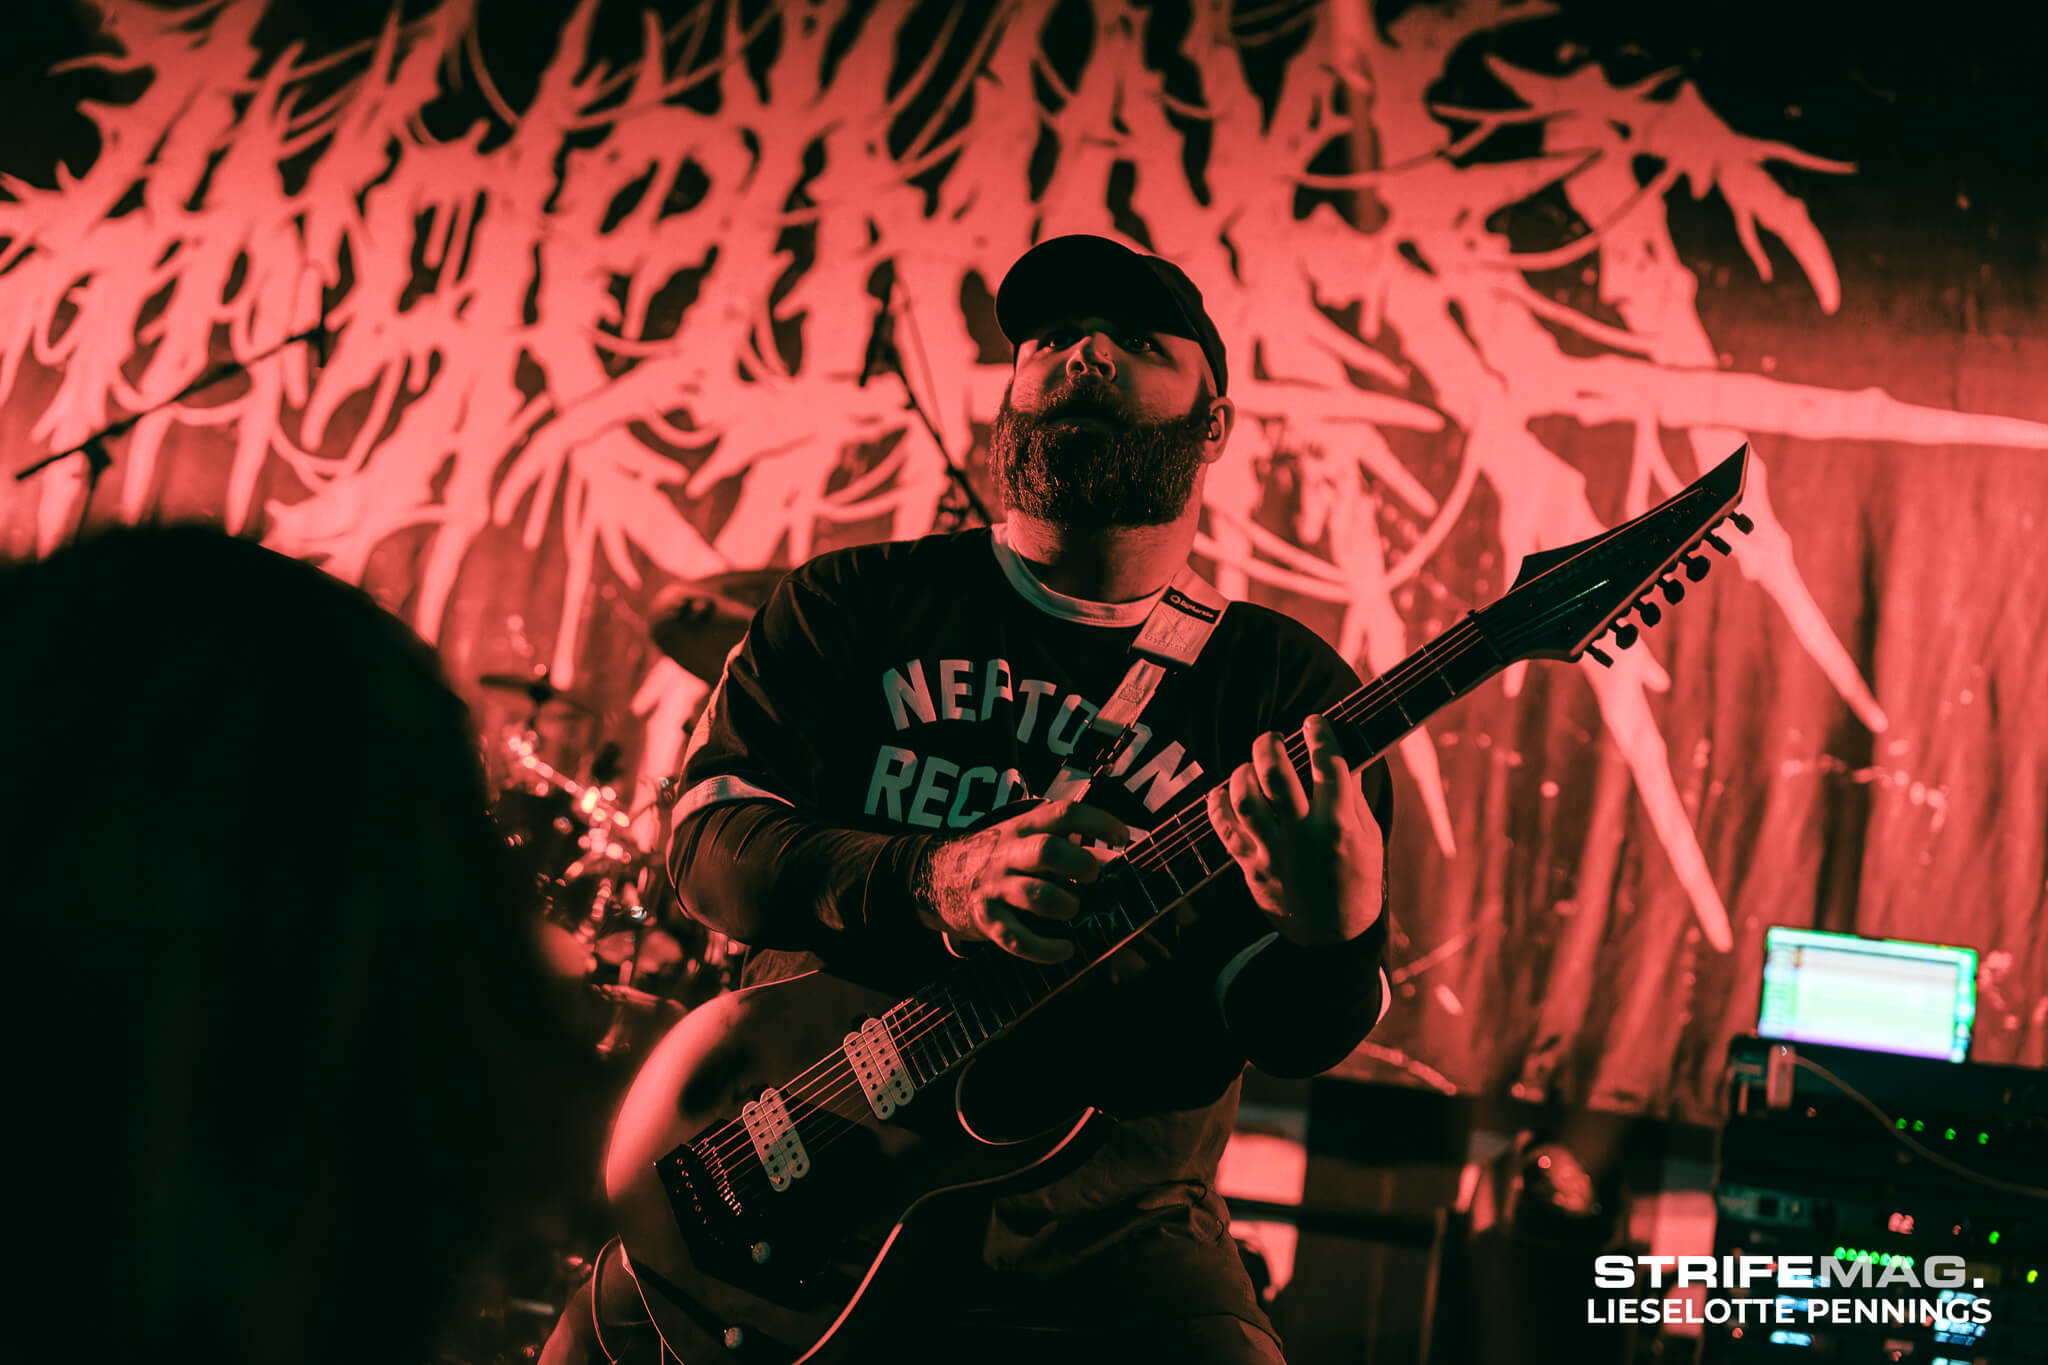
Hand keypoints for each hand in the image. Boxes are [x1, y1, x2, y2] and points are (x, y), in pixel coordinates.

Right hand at [916, 799, 1128, 962]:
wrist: (938, 874)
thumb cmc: (1000, 857)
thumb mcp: (1025, 836)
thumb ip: (1064, 841)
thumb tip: (1117, 858)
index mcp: (1023, 827)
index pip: (1064, 814)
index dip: (1098, 822)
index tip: (1122, 838)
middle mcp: (1008, 853)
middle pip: (1048, 850)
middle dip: (1080, 864)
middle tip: (1093, 876)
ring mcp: (995, 887)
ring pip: (1034, 895)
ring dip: (1064, 905)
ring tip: (1072, 909)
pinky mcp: (985, 919)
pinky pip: (1016, 939)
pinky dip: (1046, 949)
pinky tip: (1066, 949)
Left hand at [1206, 713, 1382, 945]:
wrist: (1334, 936)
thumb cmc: (1357, 879)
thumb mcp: (1369, 836)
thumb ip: (1351, 795)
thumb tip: (1338, 752)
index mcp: (1340, 826)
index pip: (1328, 766)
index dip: (1320, 735)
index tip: (1314, 722)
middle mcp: (1304, 837)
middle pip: (1276, 776)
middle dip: (1269, 746)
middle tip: (1272, 738)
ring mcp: (1274, 853)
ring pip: (1244, 799)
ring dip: (1242, 773)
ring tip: (1250, 767)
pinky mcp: (1251, 868)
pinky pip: (1224, 830)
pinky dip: (1217, 805)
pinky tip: (1222, 792)